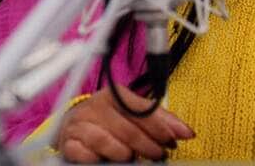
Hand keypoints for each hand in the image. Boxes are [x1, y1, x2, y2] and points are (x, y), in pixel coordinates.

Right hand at [56, 83, 194, 162]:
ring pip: (106, 141)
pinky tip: (108, 161)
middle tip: (159, 155)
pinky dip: (98, 159)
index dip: (160, 127)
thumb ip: (158, 120)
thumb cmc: (109, 120)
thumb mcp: (132, 114)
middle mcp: (96, 106)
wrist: (74, 127)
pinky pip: (84, 154)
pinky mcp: (69, 143)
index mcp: (114, 95)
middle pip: (127, 128)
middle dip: (148, 145)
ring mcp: (80, 124)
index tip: (174, 140)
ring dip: (124, 153)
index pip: (141, 110)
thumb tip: (186, 132)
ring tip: (134, 159)